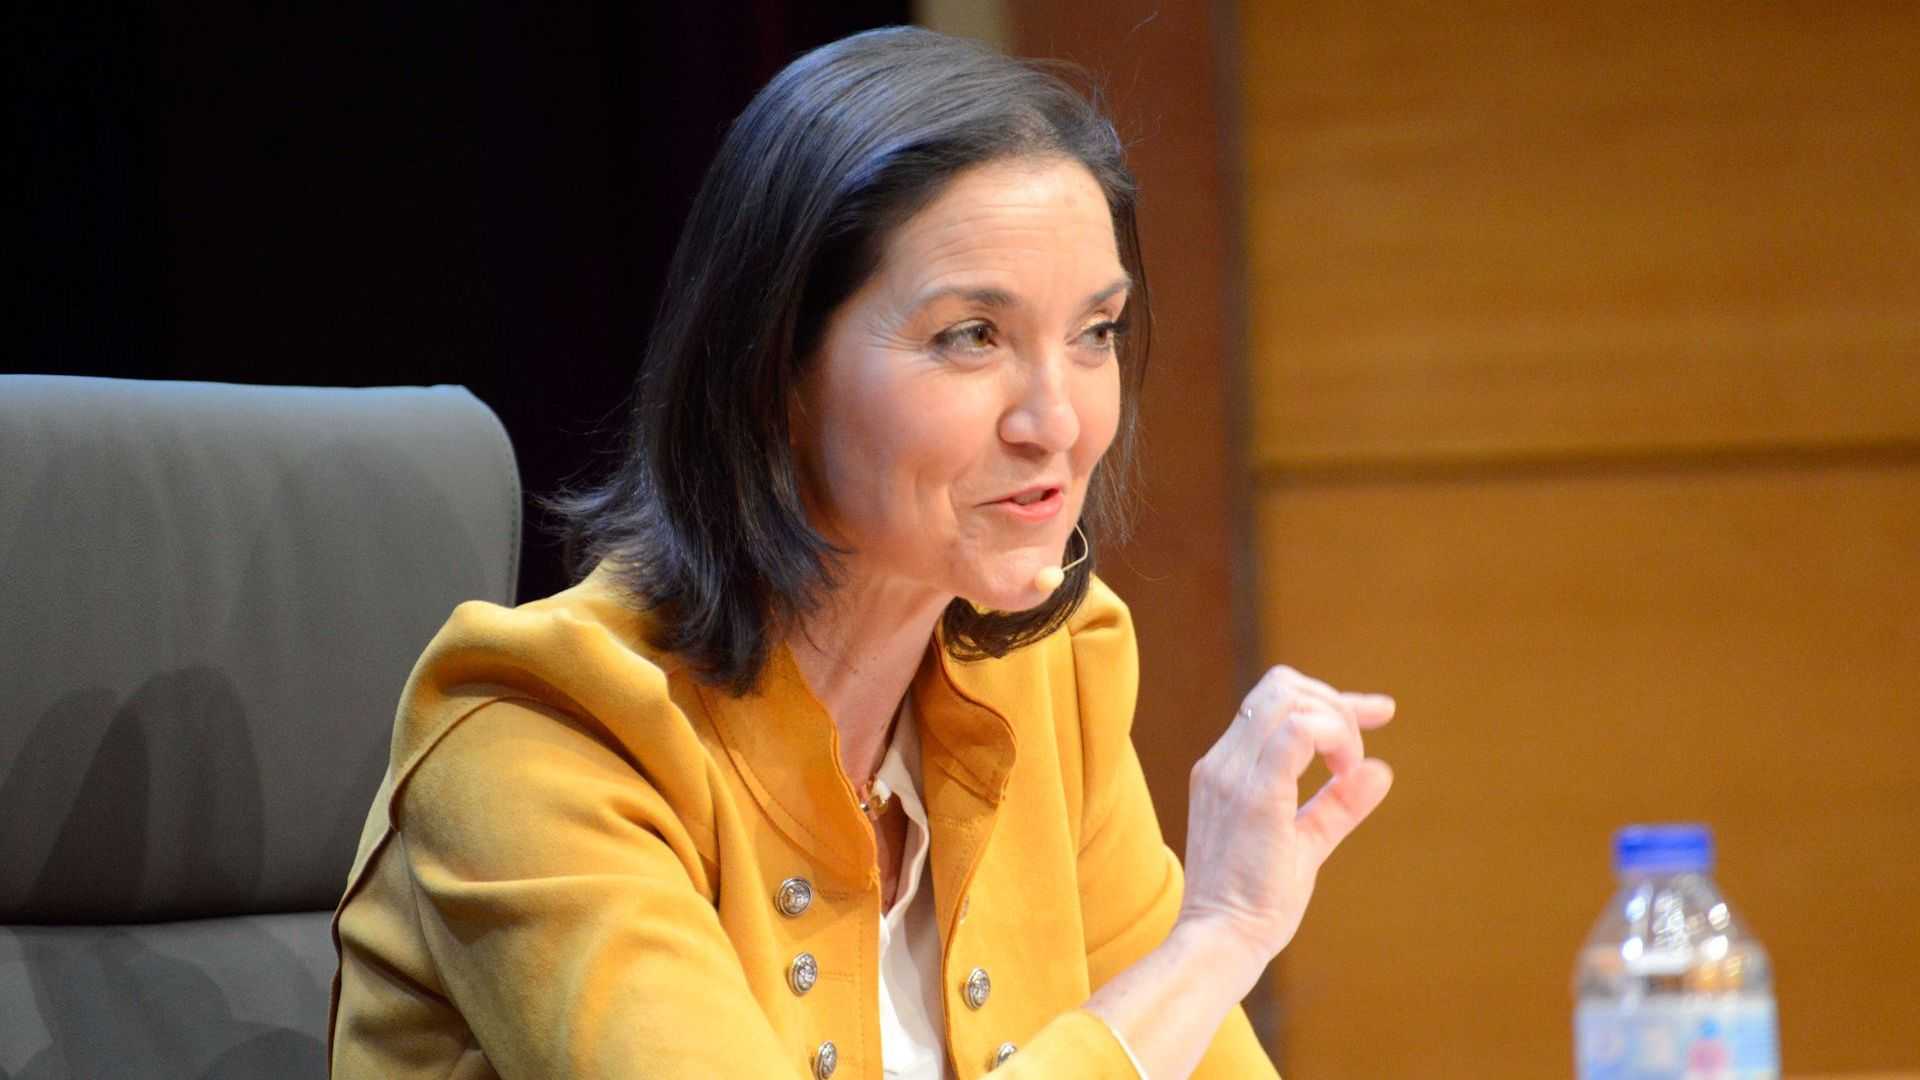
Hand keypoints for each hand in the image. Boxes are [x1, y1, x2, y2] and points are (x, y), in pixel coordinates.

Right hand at [1177, 665, 1395, 960]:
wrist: (1219, 941)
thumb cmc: (1255, 904)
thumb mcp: (1305, 843)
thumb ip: (1338, 806)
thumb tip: (1381, 770)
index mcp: (1226, 769)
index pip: (1275, 700)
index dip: (1330, 698)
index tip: (1379, 713)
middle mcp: (1223, 761)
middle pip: (1282, 685)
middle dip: (1335, 704)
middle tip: (1356, 756)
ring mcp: (1233, 774)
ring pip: (1289, 698)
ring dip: (1335, 722)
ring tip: (1348, 771)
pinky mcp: (1253, 795)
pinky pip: (1297, 733)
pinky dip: (1332, 737)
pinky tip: (1345, 772)